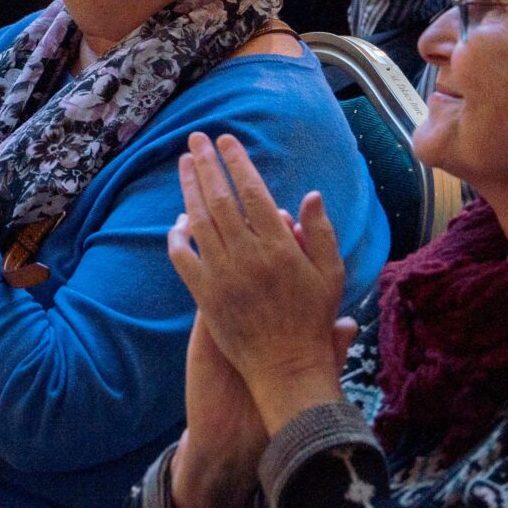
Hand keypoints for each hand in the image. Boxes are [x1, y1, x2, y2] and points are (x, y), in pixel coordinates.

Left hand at [168, 133, 349, 431]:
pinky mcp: (204, 295)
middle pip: (220, 199)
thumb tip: (310, 194)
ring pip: (198, 222)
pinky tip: (178, 219)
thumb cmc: (312, 320)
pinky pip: (182, 258)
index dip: (237, 163)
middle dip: (207, 165)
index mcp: (280, 247)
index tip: (226, 141)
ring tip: (184, 164)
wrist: (286, 368)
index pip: (252, 193)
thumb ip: (321, 232)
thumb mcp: (330, 275)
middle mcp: (248, 257)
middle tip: (196, 139)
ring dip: (189, 189)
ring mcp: (223, 276)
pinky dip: (177, 236)